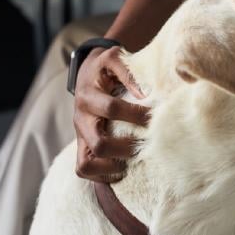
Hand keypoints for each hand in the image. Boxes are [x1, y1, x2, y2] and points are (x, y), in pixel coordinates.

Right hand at [73, 46, 148, 182]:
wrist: (86, 75)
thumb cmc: (105, 69)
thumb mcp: (114, 59)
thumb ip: (128, 72)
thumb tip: (143, 95)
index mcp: (88, 95)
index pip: (112, 110)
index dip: (136, 114)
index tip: (155, 116)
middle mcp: (80, 118)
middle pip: (100, 144)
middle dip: (128, 146)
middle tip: (148, 143)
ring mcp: (79, 135)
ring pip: (88, 162)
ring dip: (114, 165)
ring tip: (134, 158)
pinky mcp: (80, 146)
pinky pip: (83, 169)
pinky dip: (102, 175)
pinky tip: (122, 168)